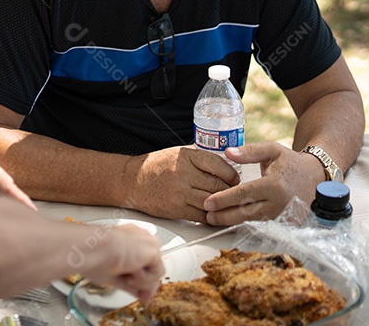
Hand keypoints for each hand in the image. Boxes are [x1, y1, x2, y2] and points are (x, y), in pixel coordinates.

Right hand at [80, 224, 164, 300]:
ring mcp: (148, 242)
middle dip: (142, 282)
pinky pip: (157, 273)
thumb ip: (133, 285)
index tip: (140, 293)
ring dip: (141, 280)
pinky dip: (144, 279)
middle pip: (152, 266)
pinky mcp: (153, 250)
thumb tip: (144, 294)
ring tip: (125, 273)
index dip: (141, 280)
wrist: (91, 248)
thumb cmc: (92, 257)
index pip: (144, 261)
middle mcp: (141, 238)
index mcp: (129, 239)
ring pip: (156, 271)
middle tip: (127, 281)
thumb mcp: (114, 275)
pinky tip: (130, 271)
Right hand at [121, 146, 240, 221]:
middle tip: (236, 193)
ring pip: (212, 201)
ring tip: (227, 204)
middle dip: (230, 191)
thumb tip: (226, 162)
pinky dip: (211, 216)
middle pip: (217, 185)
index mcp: (186, 156)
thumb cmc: (157, 166)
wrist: (133, 181)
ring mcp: (180, 192)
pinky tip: (214, 214)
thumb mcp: (178, 153)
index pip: (218, 164)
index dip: (231, 174)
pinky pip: (202, 215)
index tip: (235, 179)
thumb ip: (200, 158)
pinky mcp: (177, 209)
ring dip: (222, 205)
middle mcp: (183, 174)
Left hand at [201, 142, 322, 224]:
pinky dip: (246, 225)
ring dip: (232, 222)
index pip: (244, 194)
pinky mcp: (287, 224)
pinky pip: (262, 226)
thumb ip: (249, 151)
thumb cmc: (290, 162)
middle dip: (224, 215)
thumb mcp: (272, 150)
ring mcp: (283, 216)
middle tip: (207, 214)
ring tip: (214, 219)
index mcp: (274, 185)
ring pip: (252, 222)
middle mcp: (279, 203)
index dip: (224, 199)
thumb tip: (227, 152)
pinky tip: (232, 222)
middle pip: (246, 213)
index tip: (208, 201)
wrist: (315, 177)